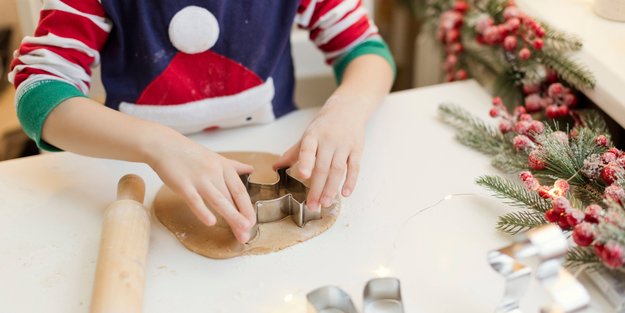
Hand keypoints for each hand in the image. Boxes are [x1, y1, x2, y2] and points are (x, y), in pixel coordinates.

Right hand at [147, 134, 255, 242]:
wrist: (164, 145)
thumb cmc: (189, 153)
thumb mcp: (215, 157)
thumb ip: (234, 166)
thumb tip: (251, 169)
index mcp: (224, 167)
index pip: (240, 190)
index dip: (247, 207)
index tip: (253, 222)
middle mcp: (214, 173)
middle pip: (232, 198)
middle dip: (242, 217)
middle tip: (248, 234)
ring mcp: (199, 179)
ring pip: (219, 200)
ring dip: (231, 216)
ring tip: (241, 230)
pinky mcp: (183, 185)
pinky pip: (195, 200)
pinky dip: (203, 211)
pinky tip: (211, 222)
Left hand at [274, 95, 365, 209]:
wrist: (348, 108)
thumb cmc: (325, 125)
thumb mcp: (308, 135)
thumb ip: (294, 153)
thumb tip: (276, 167)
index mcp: (313, 136)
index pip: (308, 150)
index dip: (306, 162)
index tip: (303, 175)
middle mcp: (329, 140)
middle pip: (323, 167)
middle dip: (317, 188)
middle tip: (312, 205)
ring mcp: (344, 145)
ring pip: (338, 170)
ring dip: (331, 188)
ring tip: (325, 203)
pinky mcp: (357, 149)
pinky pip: (354, 167)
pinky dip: (351, 181)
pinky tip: (345, 193)